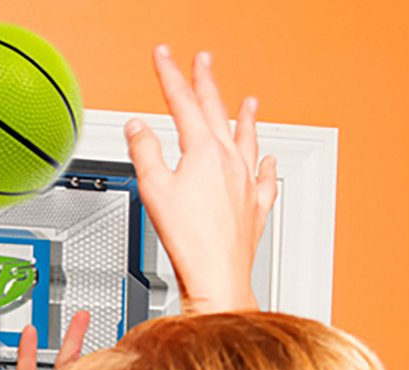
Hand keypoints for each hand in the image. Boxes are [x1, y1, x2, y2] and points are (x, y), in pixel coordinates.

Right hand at [125, 46, 277, 314]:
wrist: (217, 276)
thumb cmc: (189, 240)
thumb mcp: (154, 191)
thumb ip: (145, 153)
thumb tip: (137, 128)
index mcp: (204, 151)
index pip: (184, 102)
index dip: (170, 75)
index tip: (163, 55)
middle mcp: (230, 161)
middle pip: (217, 111)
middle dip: (207, 82)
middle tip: (203, 60)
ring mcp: (247, 183)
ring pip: (248, 139)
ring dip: (247, 117)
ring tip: (250, 100)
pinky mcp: (255, 208)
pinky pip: (265, 180)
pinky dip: (266, 166)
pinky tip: (270, 161)